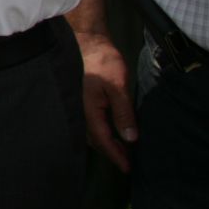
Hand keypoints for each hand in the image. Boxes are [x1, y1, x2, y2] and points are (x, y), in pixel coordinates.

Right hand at [75, 29, 136, 170]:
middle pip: (94, 140)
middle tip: (126, 162)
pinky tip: (108, 129)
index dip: (116, 155)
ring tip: (119, 148)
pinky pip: (90, 121)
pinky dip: (100, 130)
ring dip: (104, 142)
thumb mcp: (118, 86)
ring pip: (90, 131)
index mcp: (89, 111)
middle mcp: (80, 111)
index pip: (103, 140)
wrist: (88, 40)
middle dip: (110, 152)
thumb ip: (123, 113)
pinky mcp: (81, 98)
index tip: (128, 168)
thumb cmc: (103, 62)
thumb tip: (130, 138)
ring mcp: (79, 104)